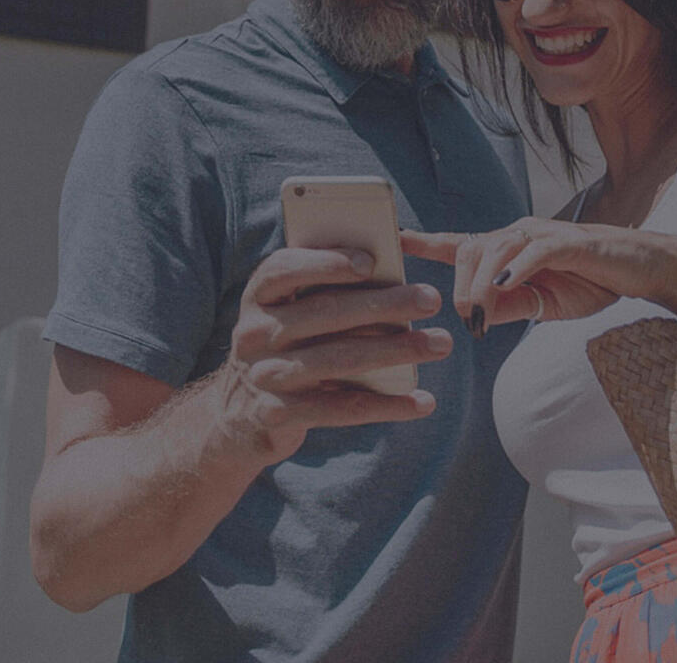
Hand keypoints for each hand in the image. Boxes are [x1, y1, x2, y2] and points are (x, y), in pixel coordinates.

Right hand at [212, 246, 450, 464]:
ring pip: (339, 359)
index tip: (371, 261)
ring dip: (397, 351)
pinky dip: (387, 405)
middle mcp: (254, 334)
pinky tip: (422, 402)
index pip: (283, 269)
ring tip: (440, 344)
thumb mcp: (288, 316)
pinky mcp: (279, 415)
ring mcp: (265, 376)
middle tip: (431, 299)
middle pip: (325, 313)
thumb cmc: (284, 349)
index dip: (325, 262)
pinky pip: (342, 408)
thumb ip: (323, 294)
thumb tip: (391, 278)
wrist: (236, 416)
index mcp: (257, 298)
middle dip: (384, 304)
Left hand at [401, 219, 676, 335]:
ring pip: (496, 249)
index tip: (393, 241)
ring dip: (481, 285)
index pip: (458, 242)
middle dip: (459, 285)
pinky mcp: (570, 241)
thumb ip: (508, 307)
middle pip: (470, 248)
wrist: (641, 271)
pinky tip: (503, 286)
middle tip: (468, 320)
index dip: (424, 242)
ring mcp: (543, 235)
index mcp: (508, 249)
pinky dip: (515, 269)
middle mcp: (519, 234)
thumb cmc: (590, 283)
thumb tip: (475, 316)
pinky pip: (534, 251)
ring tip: (479, 313)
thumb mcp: (541, 305)